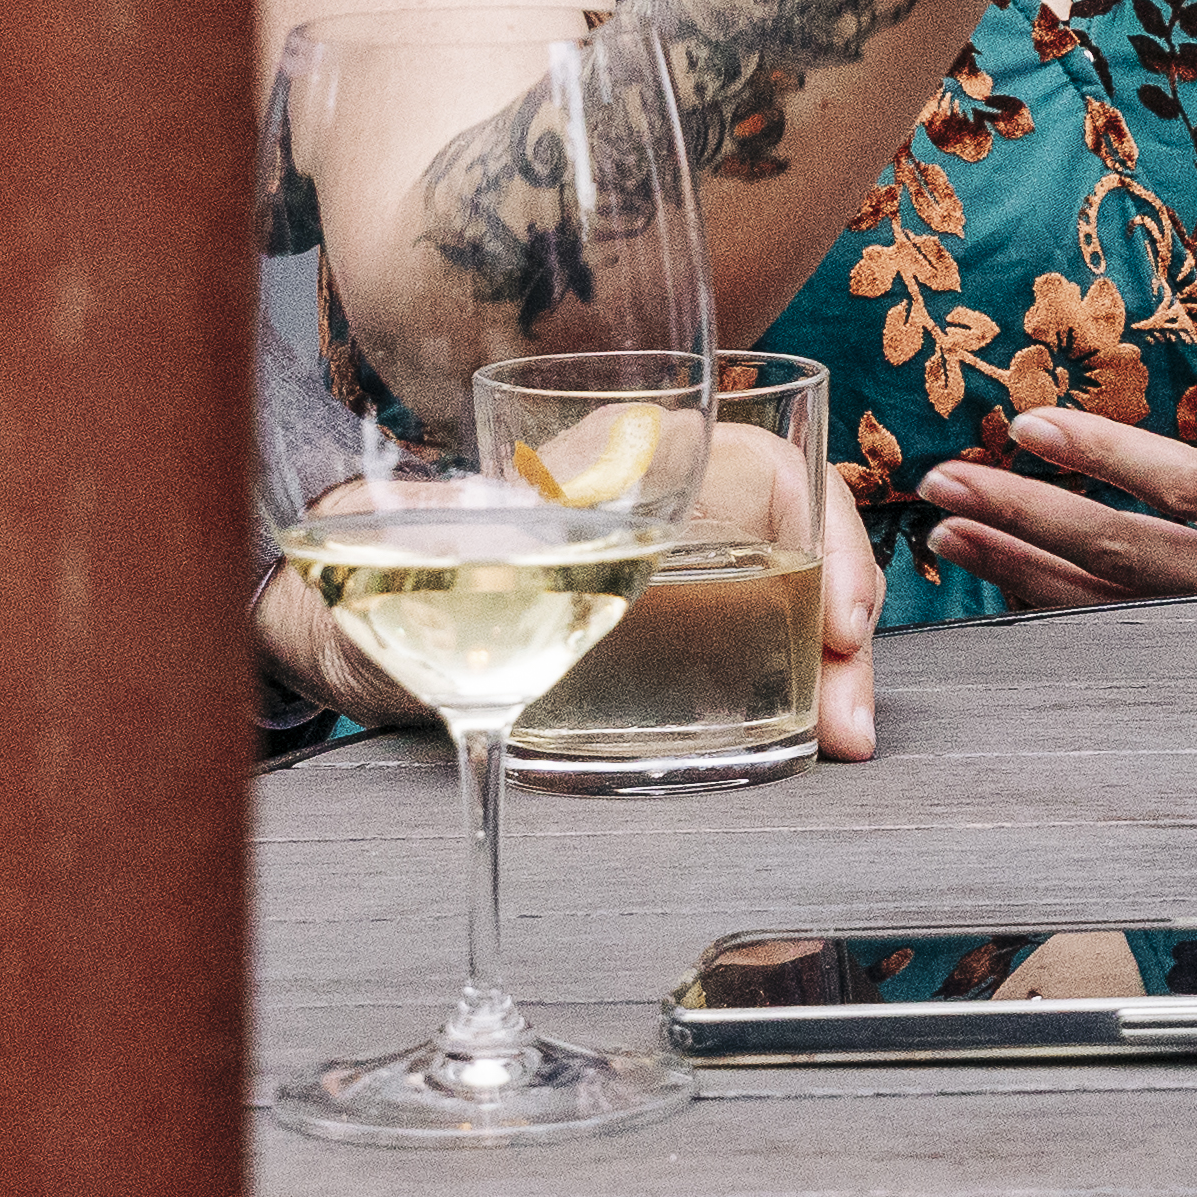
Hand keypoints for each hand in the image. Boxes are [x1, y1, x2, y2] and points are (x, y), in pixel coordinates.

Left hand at [263, 448, 877, 753]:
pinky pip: (756, 646)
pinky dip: (796, 685)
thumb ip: (424, 553)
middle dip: (846, 620)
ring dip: (832, 662)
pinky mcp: (663, 639)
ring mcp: (670, 572)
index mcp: (614, 461)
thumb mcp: (403, 564)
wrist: (347, 622)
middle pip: (797, 538)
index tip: (838, 618)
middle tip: (850, 718)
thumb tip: (455, 530)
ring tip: (842, 735)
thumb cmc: (371, 577)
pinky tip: (809, 734)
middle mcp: (659, 505)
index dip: (822, 532)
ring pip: (789, 596)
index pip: (760, 465)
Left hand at [920, 219, 1196, 603]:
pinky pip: (1132, 633)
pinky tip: (1003, 578)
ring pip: (1116, 605)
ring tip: (946, 529)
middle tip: (944, 484)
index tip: (1032, 426)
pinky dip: (1060, 608)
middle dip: (1029, 518)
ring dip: (1025, 568)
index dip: (1109, 458)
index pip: (1194, 486)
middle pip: (1127, 553)